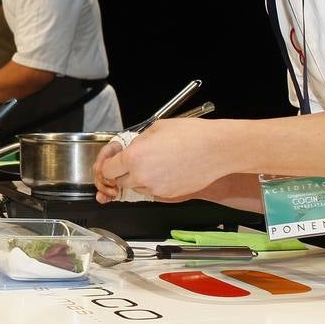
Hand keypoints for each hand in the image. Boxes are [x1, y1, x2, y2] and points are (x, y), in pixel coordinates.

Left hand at [93, 118, 234, 203]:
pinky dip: (154, 183)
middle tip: (133, 160)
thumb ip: (137, 141)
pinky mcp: (169, 196)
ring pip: (136, 187)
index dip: (108, 164)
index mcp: (134, 157)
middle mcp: (142, 176)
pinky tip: (166, 170)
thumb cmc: (191, 135)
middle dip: (122, 172)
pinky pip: (153, 191)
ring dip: (138, 178)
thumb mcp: (156, 128)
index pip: (107, 170)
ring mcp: (156, 189)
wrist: (217, 149)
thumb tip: (130, 148)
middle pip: (119, 182)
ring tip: (154, 163)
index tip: (113, 161)